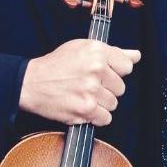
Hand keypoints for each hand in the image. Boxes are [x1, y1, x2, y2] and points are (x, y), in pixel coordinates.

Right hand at [18, 39, 139, 126]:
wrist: (31, 83)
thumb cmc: (56, 65)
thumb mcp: (83, 48)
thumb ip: (113, 52)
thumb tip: (135, 56)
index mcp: (97, 52)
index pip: (127, 66)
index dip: (116, 71)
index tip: (105, 73)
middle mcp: (96, 70)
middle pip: (121, 87)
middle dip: (107, 88)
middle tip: (89, 84)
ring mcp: (91, 90)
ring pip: (113, 103)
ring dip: (101, 103)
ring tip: (84, 95)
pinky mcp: (85, 109)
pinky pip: (105, 118)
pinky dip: (96, 117)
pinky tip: (84, 107)